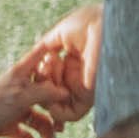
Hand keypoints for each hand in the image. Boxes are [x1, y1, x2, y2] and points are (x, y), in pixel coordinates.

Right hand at [0, 3, 100, 131]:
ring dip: (45, 93)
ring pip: (57, 104)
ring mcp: (84, 88)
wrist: (103, 23)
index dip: (40, 75)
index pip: (52, 78)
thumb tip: (35, 59)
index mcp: (74, 62)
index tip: (39, 63)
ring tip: (47, 76)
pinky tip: (51, 90)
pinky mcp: (89, 97)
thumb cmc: (87, 23)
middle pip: (51, 92)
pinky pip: (70, 114)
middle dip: (40, 84)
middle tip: (43, 68)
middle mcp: (79, 77)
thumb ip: (46, 47)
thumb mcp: (61, 34)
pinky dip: (55, 109)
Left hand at [0, 52, 76, 137]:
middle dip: (55, 113)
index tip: (69, 65)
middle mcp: (20, 89)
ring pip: (38, 118)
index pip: (41, 56)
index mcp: (22, 74)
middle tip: (61, 126)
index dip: (56, 58)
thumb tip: (65, 91)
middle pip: (46, 96)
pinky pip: (25, 134)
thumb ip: (45, 93)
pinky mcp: (7, 125)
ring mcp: (14, 108)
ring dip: (45, 133)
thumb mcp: (22, 96)